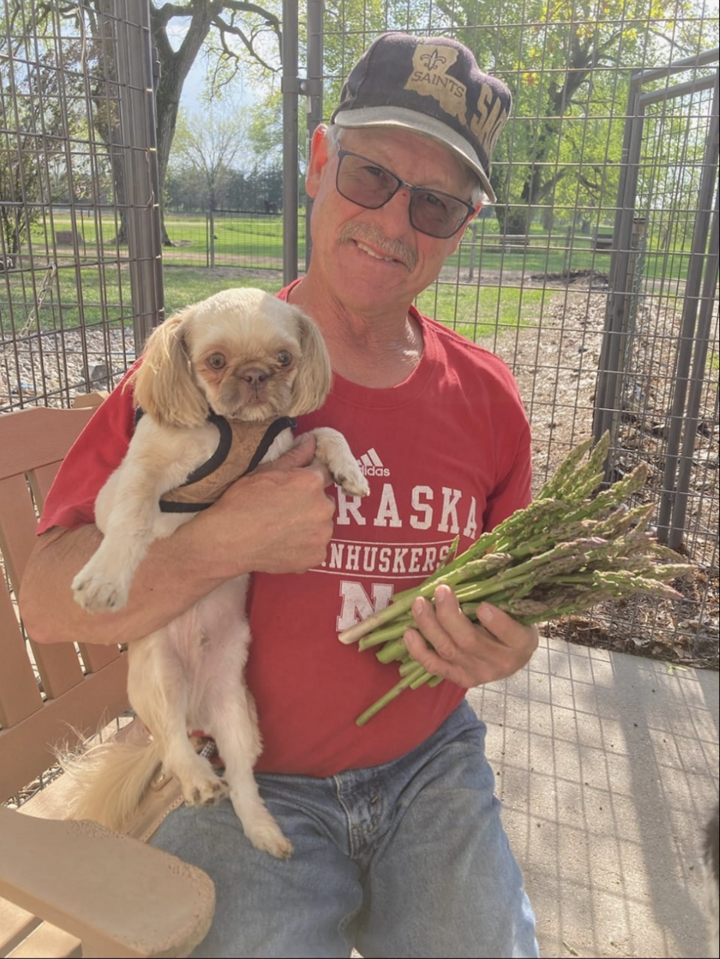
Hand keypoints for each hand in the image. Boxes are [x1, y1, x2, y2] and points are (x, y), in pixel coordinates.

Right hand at [202, 434, 335, 575]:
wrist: (228, 541)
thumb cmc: (242, 503)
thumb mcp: (264, 472)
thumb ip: (294, 457)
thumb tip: (312, 442)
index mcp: (312, 482)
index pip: (324, 474)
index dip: (309, 481)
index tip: (296, 488)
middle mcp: (323, 507)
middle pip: (324, 501)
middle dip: (310, 504)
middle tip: (284, 511)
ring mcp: (322, 534)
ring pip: (322, 525)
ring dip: (309, 526)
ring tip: (282, 530)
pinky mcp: (316, 556)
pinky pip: (316, 548)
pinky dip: (304, 547)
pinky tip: (284, 545)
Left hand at [402, 585, 538, 687]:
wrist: (509, 655)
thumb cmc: (512, 620)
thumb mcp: (516, 606)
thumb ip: (501, 589)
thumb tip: (486, 554)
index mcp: (522, 643)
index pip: (511, 635)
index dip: (497, 623)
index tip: (482, 605)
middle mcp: (501, 663)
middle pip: (470, 641)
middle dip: (450, 616)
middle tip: (441, 590)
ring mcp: (478, 673)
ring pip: (448, 650)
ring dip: (430, 625)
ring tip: (419, 603)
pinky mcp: (459, 678)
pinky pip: (435, 667)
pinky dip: (419, 650)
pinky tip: (409, 632)